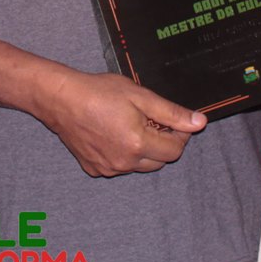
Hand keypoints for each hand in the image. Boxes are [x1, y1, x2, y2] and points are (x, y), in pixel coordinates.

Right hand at [34, 70, 205, 176]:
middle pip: (160, 161)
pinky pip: (120, 167)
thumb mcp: (140, 95)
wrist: (61, 99)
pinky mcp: (95, 169)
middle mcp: (125, 162)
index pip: (175, 150)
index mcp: (138, 143)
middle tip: (150, 120)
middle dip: (162, 142)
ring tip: (129, 125)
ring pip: (140, 165)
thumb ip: (171, 112)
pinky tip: (112, 134)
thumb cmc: (98, 92)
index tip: (172, 121)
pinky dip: (123, 154)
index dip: (179, 134)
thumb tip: (199, 123)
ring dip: (143, 150)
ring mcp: (109, 168)